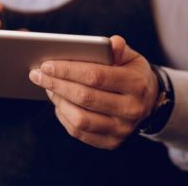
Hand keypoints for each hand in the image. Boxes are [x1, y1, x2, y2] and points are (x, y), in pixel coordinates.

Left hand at [29, 36, 158, 149]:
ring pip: (80, 119)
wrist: (150, 103)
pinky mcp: (112, 143)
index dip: (68, 70)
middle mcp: (131, 109)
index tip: (46, 64)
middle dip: (56, 84)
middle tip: (37, 74)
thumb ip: (119, 48)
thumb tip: (111, 43)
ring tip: (47, 87)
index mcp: (136, 84)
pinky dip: (64, 117)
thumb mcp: (131, 57)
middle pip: (85, 97)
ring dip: (58, 102)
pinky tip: (58, 102)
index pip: (96, 76)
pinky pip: (80, 133)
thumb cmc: (132, 74)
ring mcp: (122, 130)